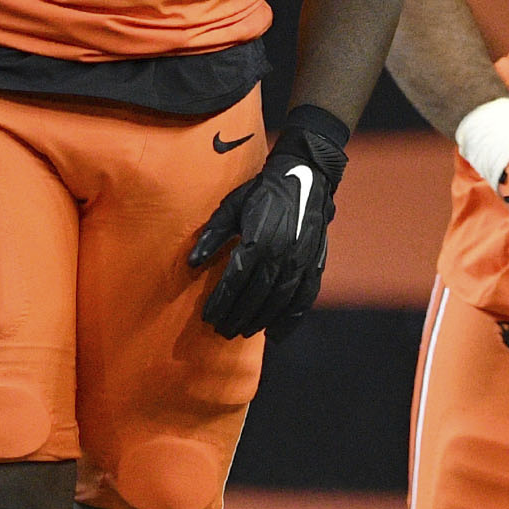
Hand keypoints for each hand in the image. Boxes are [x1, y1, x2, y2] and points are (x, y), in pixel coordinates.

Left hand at [190, 108, 348, 339]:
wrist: (305, 176)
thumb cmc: (262, 192)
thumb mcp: (231, 206)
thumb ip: (212, 235)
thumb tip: (192, 263)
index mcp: (258, 241)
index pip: (235, 282)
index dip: (220, 302)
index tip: (208, 317)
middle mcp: (281, 255)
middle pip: (255, 296)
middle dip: (237, 316)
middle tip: (222, 331)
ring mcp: (301, 262)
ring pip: (278, 301)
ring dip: (259, 320)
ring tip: (243, 331)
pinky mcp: (316, 263)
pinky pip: (304, 298)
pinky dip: (290, 318)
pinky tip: (276, 332)